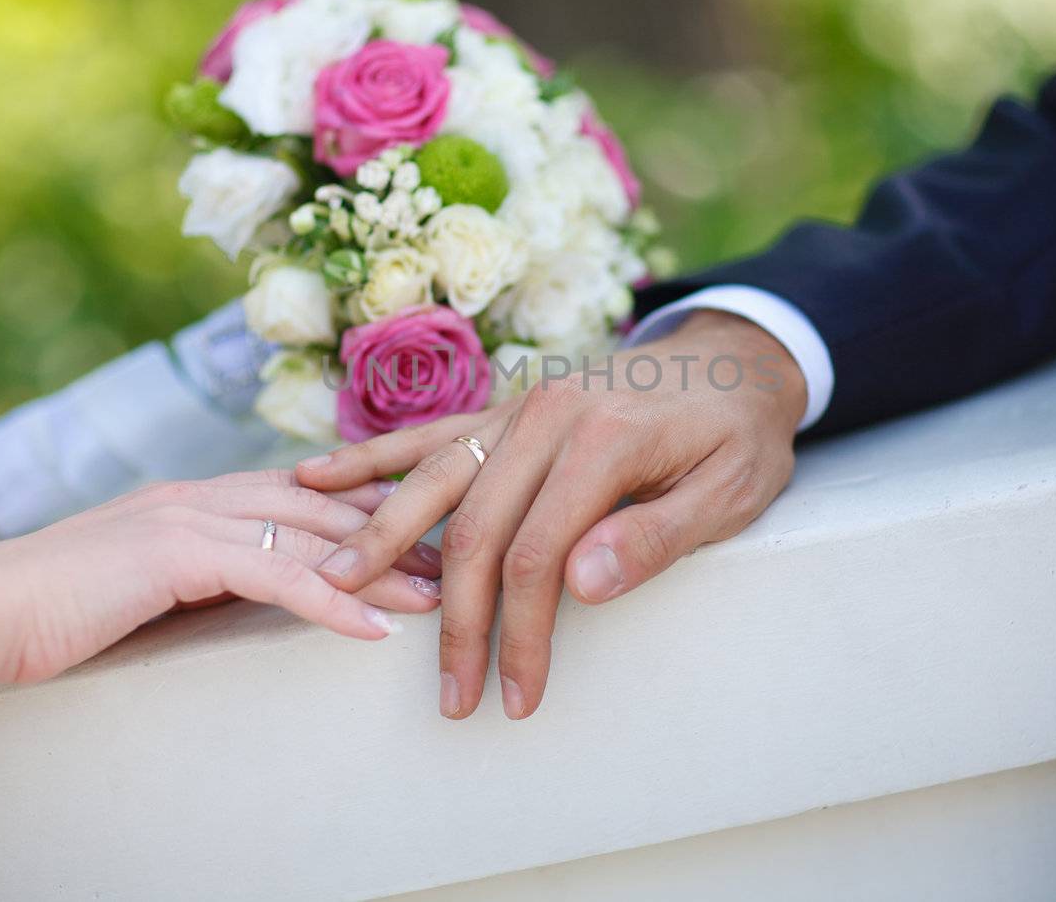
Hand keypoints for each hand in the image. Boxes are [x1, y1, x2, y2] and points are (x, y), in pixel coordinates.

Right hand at [0, 467, 440, 684]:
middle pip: (321, 509)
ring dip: (380, 568)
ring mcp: (187, 517)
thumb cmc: (50, 608)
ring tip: (439, 596)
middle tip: (457, 556)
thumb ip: (190, 573)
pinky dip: (329, 602)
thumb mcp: (137, 583)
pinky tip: (373, 630)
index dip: (365, 511)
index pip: (300, 495)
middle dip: (393, 532)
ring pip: (309, 538)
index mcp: (193, 497)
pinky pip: (273, 576)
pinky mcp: (174, 554)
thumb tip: (241, 589)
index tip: (420, 531)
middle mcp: (199, 495)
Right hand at [295, 311, 804, 719]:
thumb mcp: (729, 492)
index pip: (537, 555)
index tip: (515, 695)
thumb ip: (655, 537)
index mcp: (603, 439)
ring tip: (332, 584)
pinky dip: (373, 458)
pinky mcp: (507, 408)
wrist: (735, 359)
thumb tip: (580, 585)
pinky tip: (317, 476)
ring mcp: (520, 406)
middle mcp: (548, 415)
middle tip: (449, 693)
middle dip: (456, 620)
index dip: (520, 634)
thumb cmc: (738, 436)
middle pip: (476, 528)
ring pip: (435, 479)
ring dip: (382, 537)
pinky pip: (431, 435)